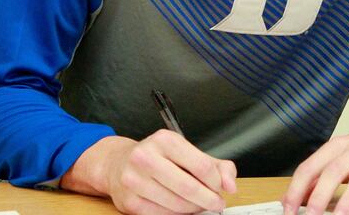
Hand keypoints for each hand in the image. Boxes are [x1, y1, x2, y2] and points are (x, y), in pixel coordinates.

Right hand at [60, 130, 236, 213]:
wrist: (118, 163)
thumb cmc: (158, 157)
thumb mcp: (188, 152)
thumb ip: (217, 166)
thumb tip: (230, 185)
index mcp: (165, 140)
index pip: (202, 166)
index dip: (216, 183)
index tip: (220, 189)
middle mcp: (146, 157)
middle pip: (189, 188)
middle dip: (209, 200)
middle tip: (216, 203)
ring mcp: (134, 180)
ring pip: (177, 204)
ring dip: (194, 209)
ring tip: (199, 204)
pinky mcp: (129, 202)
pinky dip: (177, 214)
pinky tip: (180, 207)